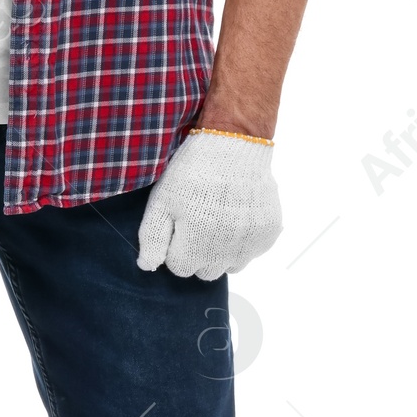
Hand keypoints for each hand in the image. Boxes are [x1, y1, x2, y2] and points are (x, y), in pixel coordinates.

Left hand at [136, 131, 281, 279]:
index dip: (176, 247)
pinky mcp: (269, 233)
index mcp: (195, 246)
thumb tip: (147, 267)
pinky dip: (244, 239)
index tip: (180, 224)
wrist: (234, 144)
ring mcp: (250, 244)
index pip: (180, 268)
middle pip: (205, 272)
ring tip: (219, 219)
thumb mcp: (162, 200)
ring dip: (222, 251)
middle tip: (199, 221)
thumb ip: (153, 238)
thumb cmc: (193, 172)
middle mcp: (225, 251)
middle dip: (198, 253)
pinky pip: (252, 251)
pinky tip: (238, 214)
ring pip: (231, 266)